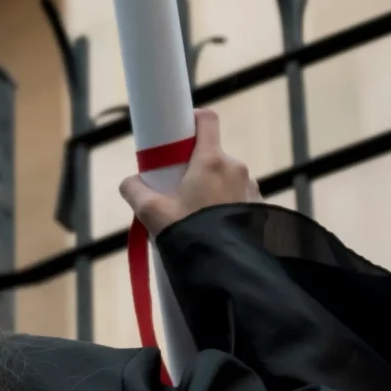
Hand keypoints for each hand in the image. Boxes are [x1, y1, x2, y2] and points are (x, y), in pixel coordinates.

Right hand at [119, 109, 257, 236]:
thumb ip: (135, 191)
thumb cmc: (191, 236)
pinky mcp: (261, 209)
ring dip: (212, 189)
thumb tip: (129, 183)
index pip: (207, 120)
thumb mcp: (152, 213)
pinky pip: (240, 198)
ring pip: (227, 179)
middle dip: (195, 167)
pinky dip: (227, 206)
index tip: (179, 131)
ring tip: (196, 216)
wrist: (227, 271)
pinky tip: (215, 229)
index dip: (192, 119)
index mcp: (211, 161)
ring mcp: (252, 189)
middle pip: (212, 155)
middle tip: (177, 189)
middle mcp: (236, 169)